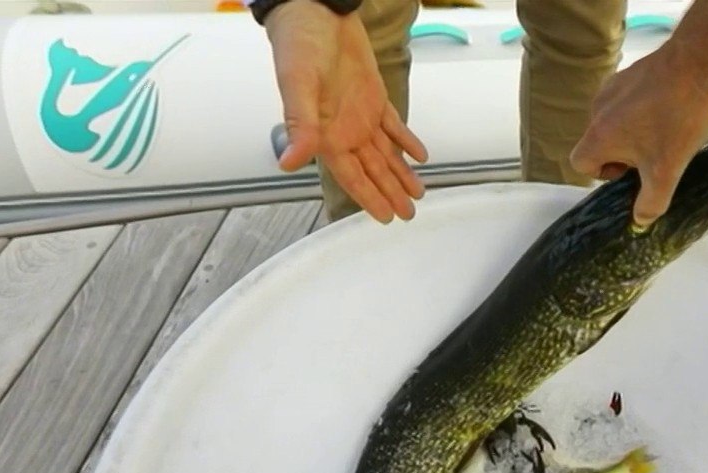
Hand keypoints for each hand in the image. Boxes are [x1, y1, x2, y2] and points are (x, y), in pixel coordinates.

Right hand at [264, 0, 428, 221]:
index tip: (385, 218)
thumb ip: (299, 125)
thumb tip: (289, 163)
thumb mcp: (299, 85)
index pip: (351, 175)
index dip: (368, 197)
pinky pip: (392, 125)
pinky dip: (406, 140)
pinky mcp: (372, 95)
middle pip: (372, 170)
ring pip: (384, 152)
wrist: (316, 10)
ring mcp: (359, 114)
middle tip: (409, 214)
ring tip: (417, 194)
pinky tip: (419, 156)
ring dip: (400, 173)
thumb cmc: (301, 44)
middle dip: (390, 193)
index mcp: (325, 133)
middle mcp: (343, 129)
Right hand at [569, 41, 707, 227]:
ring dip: (635, 133)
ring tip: (667, 131)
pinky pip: (628, 102)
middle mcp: (597, 110)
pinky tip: (670, 110)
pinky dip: (644, 111)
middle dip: (625, 154)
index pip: (581, 164)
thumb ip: (650, 202)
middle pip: (600, 144)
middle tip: (656, 153)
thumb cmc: (678, 118)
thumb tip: (639, 221)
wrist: (698, 62)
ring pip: (615, 123)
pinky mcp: (630, 73)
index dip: (603, 174)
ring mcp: (612, 87)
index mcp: (599, 135)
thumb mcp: (667, 171)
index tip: (632, 171)